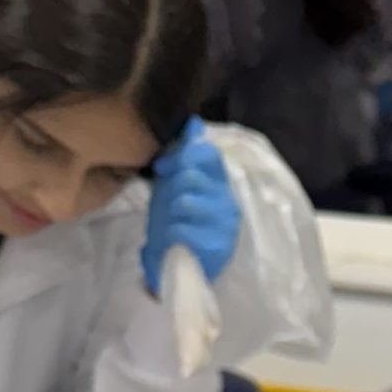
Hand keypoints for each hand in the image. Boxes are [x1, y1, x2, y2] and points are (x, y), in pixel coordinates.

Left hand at [142, 121, 241, 293]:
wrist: (176, 270)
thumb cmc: (178, 224)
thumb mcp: (176, 183)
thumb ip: (185, 154)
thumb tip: (192, 122)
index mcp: (219, 182)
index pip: (207, 154)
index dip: (180, 157)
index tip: (163, 170)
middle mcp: (227, 200)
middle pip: (190, 176)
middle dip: (171, 189)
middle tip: (169, 206)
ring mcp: (224, 225)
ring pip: (185, 201)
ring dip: (170, 215)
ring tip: (173, 227)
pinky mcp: (217, 249)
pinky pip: (182, 230)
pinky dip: (172, 236)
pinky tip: (175, 243)